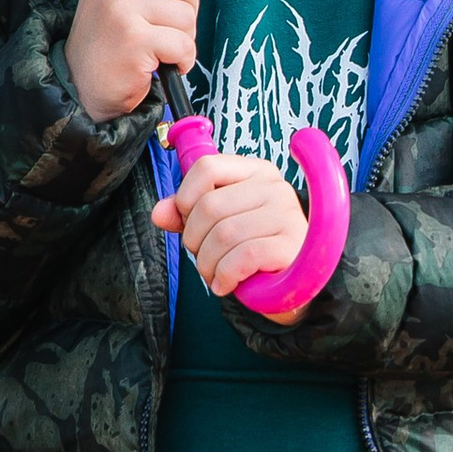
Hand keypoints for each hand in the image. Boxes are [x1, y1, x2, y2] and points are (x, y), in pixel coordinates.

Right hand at [65, 0, 198, 122]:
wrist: (79, 89)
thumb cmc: (108, 44)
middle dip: (186, 12)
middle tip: (161, 32)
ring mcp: (121, 8)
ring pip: (188, 15)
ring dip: (183, 40)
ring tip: (156, 50)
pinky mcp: (134, 38)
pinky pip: (185, 44)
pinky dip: (182, 61)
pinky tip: (160, 66)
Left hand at [153, 150, 311, 307]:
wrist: (293, 281)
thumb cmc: (254, 246)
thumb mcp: (219, 224)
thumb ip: (187, 214)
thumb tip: (159, 213)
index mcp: (255, 172)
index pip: (206, 167)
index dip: (185, 198)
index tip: (190, 222)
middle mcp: (275, 187)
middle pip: (210, 206)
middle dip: (195, 240)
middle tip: (205, 256)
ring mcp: (286, 215)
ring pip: (223, 235)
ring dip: (208, 264)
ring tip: (214, 274)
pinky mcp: (291, 246)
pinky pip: (243, 258)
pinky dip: (224, 276)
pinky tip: (226, 284)